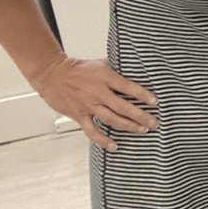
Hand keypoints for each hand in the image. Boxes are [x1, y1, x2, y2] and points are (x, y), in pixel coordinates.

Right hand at [30, 55, 157, 150]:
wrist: (52, 75)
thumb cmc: (78, 68)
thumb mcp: (101, 63)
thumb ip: (118, 67)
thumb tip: (137, 66)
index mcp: (106, 78)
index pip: (128, 87)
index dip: (143, 95)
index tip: (155, 102)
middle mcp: (98, 93)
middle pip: (123, 107)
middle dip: (141, 116)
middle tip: (154, 122)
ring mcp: (88, 105)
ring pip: (111, 119)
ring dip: (128, 126)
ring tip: (142, 130)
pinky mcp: (79, 115)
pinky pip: (92, 131)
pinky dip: (103, 140)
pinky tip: (114, 145)